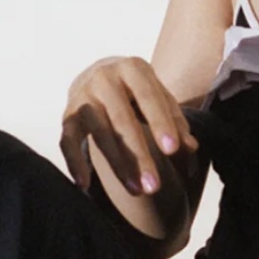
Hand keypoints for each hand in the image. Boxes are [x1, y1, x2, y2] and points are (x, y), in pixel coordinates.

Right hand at [59, 55, 198, 194]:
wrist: (100, 74)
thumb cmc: (138, 91)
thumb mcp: (159, 97)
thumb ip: (176, 120)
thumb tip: (191, 146)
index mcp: (133, 68)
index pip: (149, 98)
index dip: (160, 123)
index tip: (172, 151)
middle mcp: (104, 78)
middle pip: (122, 120)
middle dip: (139, 155)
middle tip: (154, 187)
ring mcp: (82, 96)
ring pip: (99, 132)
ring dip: (117, 165)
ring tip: (136, 191)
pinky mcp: (67, 115)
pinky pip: (67, 141)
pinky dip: (74, 162)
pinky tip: (85, 185)